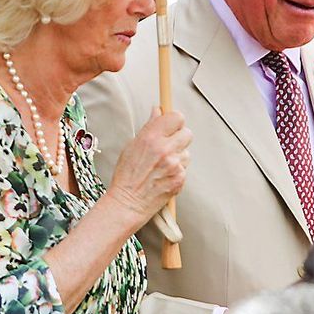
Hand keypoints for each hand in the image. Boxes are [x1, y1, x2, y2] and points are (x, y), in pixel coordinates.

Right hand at [104, 107, 191, 226]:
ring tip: (162, 165)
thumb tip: (158, 111)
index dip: (174, 121)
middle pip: (187, 133)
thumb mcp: (132, 145)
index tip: (171, 125)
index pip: (177, 117)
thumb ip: (149, 127)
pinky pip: (185, 168)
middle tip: (168, 146)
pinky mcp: (180, 178)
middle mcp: (164, 149)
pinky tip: (164, 176)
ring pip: (186, 152)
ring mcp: (174, 165)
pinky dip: (177, 172)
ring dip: (178, 156)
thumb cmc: (127, 175)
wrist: (128, 202)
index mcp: (151, 137)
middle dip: (179, 138)